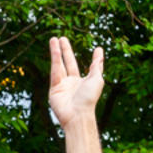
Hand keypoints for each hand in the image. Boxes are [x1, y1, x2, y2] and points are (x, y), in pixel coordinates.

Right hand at [47, 35, 104, 152]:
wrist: (77, 114)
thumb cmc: (89, 99)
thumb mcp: (96, 80)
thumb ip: (96, 65)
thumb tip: (99, 52)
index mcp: (84, 83)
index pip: (89, 68)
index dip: (93, 59)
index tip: (97, 50)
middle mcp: (72, 83)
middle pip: (69, 63)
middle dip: (65, 51)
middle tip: (62, 38)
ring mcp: (62, 85)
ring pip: (59, 65)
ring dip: (56, 52)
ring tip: (53, 39)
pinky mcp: (54, 88)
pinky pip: (55, 71)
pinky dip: (55, 60)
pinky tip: (55, 50)